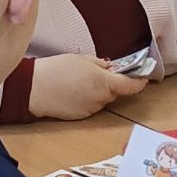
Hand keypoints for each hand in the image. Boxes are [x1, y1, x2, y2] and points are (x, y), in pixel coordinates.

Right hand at [27, 54, 147, 120]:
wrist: (33, 89)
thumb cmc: (56, 69)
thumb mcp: (81, 59)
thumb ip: (101, 64)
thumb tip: (110, 68)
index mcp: (104, 82)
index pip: (131, 86)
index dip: (139, 81)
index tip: (143, 76)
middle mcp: (101, 99)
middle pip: (115, 92)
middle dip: (112, 84)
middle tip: (101, 72)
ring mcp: (91, 109)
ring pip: (102, 99)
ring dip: (98, 91)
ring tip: (80, 81)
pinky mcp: (81, 117)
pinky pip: (91, 106)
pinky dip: (88, 99)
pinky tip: (73, 92)